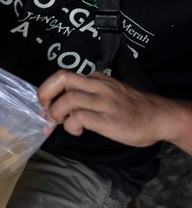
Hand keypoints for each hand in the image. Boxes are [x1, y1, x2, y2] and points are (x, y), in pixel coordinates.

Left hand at [37, 71, 169, 147]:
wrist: (161, 117)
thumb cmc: (133, 108)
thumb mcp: (109, 93)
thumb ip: (88, 95)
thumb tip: (62, 107)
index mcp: (97, 79)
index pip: (64, 76)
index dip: (49, 90)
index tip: (47, 104)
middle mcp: (99, 86)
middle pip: (62, 78)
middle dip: (44, 94)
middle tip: (45, 110)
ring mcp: (103, 102)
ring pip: (68, 99)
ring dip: (56, 113)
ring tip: (61, 123)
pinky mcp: (107, 119)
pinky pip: (79, 118)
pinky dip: (71, 126)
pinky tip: (78, 131)